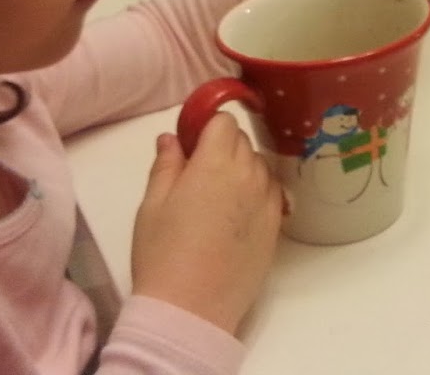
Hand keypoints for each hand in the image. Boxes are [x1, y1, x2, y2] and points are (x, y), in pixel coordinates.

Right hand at [131, 115, 283, 335]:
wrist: (191, 309)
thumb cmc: (162, 254)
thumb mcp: (152, 205)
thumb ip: (167, 164)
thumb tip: (171, 138)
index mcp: (215, 163)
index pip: (224, 122)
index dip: (207, 128)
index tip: (192, 145)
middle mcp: (248, 174)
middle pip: (242, 141)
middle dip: (223, 147)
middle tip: (198, 174)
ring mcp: (267, 199)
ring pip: (259, 165)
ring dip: (242, 169)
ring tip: (217, 199)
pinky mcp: (277, 224)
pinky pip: (271, 192)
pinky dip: (257, 192)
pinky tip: (237, 215)